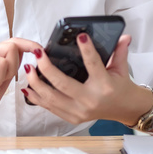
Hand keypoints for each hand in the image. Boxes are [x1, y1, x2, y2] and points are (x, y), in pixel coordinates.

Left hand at [21, 33, 150, 125]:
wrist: (124, 109)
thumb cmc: (121, 86)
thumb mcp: (121, 68)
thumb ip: (120, 51)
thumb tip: (124, 35)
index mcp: (104, 85)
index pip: (94, 65)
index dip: (87, 50)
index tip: (80, 36)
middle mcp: (90, 100)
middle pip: (63, 84)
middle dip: (47, 68)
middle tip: (38, 54)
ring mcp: (80, 111)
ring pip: (52, 98)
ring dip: (36, 83)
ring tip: (28, 68)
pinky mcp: (72, 118)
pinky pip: (50, 108)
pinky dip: (37, 97)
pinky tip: (27, 87)